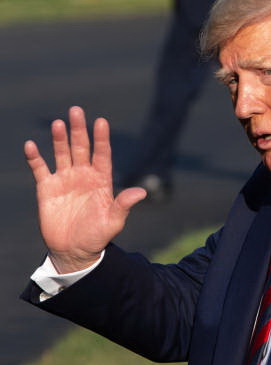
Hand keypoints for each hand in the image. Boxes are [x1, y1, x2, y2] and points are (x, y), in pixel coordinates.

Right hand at [24, 107, 146, 273]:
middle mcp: (83, 176)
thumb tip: (141, 192)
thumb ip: (123, 205)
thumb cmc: (97, 236)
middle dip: (79, 130)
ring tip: (58, 123)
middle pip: (82, 148)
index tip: (101, 122)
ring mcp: (65, 180)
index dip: (102, 139)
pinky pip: (40, 169)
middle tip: (76, 110)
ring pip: (62, 153)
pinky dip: (35, 158)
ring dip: (59, 139)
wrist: (75, 251)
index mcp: (101, 181)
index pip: (102, 155)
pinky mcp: (47, 189)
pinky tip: (31, 145)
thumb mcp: (114, 222)